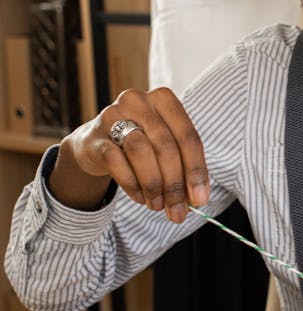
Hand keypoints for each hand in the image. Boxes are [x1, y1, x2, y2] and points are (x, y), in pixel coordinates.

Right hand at [50, 87, 209, 223]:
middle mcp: (138, 101)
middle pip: (165, 146)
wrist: (95, 143)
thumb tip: (197, 199)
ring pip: (140, 151)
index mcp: (164, 100)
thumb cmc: (140, 143)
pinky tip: (140, 197)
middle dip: (174, 184)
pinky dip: (132, 184)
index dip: (196, 170)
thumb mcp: (164, 147)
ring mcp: (113, 116)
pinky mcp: (95, 137)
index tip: (200, 198)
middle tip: (178, 210)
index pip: (188, 136)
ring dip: (153, 184)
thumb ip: (182, 167)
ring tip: (157, 204)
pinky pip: (116, 162)